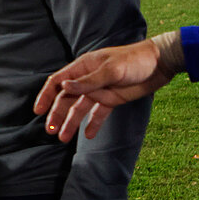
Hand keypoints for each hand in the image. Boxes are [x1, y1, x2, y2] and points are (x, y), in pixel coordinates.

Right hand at [35, 33, 181, 141]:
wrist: (160, 64)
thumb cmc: (135, 61)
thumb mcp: (111, 70)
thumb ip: (88, 81)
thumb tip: (64, 86)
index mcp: (83, 68)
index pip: (58, 82)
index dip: (46, 96)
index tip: (38, 111)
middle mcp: (87, 80)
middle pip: (66, 99)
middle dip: (57, 115)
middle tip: (51, 131)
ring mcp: (99, 91)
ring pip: (79, 109)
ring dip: (71, 123)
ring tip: (63, 138)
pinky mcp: (111, 100)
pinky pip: (98, 114)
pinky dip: (92, 124)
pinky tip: (88, 135)